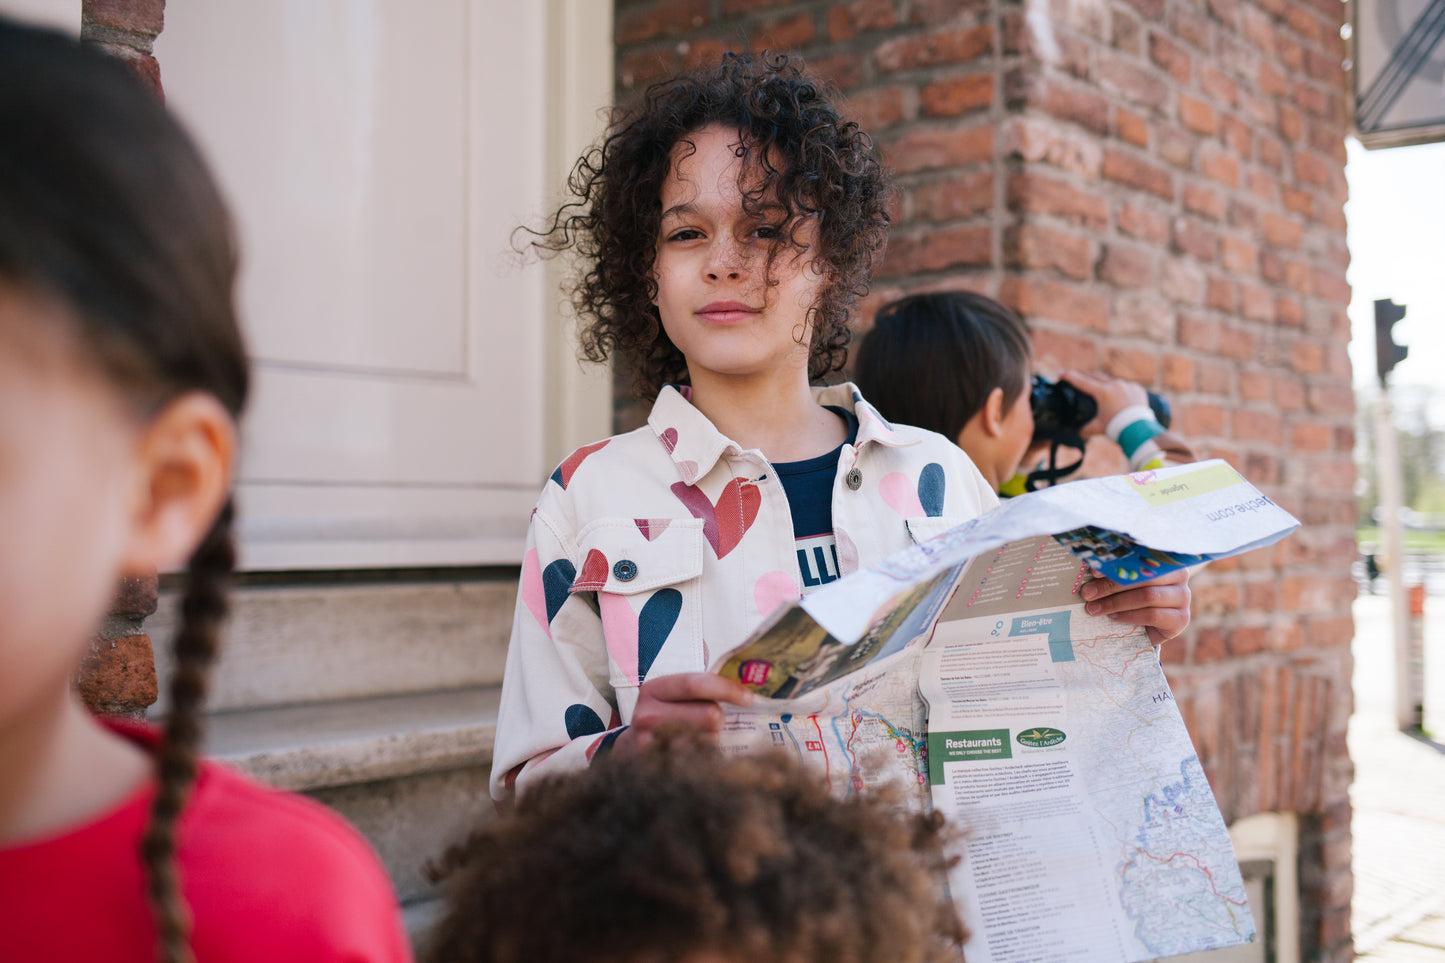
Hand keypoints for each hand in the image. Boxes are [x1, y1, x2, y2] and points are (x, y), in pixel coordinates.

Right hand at [617, 672, 753, 752]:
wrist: (631, 750)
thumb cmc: (663, 716)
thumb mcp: (671, 696)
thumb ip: (700, 687)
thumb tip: (746, 689)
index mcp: (654, 689)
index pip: (696, 683)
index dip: (727, 688)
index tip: (748, 697)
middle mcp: (648, 715)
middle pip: (709, 715)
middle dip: (721, 717)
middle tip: (716, 720)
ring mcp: (651, 743)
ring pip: (708, 739)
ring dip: (713, 738)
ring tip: (700, 736)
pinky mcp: (659, 766)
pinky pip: (701, 759)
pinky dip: (707, 755)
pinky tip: (696, 751)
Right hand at [1061, 369, 1147, 439]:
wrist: (1140, 430)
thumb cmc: (1118, 428)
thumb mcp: (1099, 428)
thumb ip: (1086, 429)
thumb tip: (1078, 433)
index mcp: (1103, 392)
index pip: (1082, 382)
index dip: (1070, 377)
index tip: (1061, 372)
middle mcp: (1115, 385)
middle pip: (1095, 376)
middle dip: (1084, 375)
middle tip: (1076, 376)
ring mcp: (1127, 385)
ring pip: (1111, 380)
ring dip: (1103, 381)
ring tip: (1097, 384)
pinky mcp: (1137, 389)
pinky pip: (1125, 386)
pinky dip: (1119, 388)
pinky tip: (1117, 394)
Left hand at [1080, 568, 1190, 645]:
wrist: (1144, 630)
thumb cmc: (1130, 600)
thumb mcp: (1122, 584)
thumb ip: (1114, 573)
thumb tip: (1092, 568)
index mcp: (1164, 560)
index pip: (1140, 558)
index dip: (1117, 564)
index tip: (1093, 572)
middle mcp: (1179, 576)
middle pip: (1143, 577)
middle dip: (1111, 586)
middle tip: (1087, 594)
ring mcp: (1182, 598)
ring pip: (1148, 595)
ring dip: (1116, 602)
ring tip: (1095, 608)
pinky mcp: (1181, 619)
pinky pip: (1153, 615)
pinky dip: (1130, 616)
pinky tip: (1114, 617)